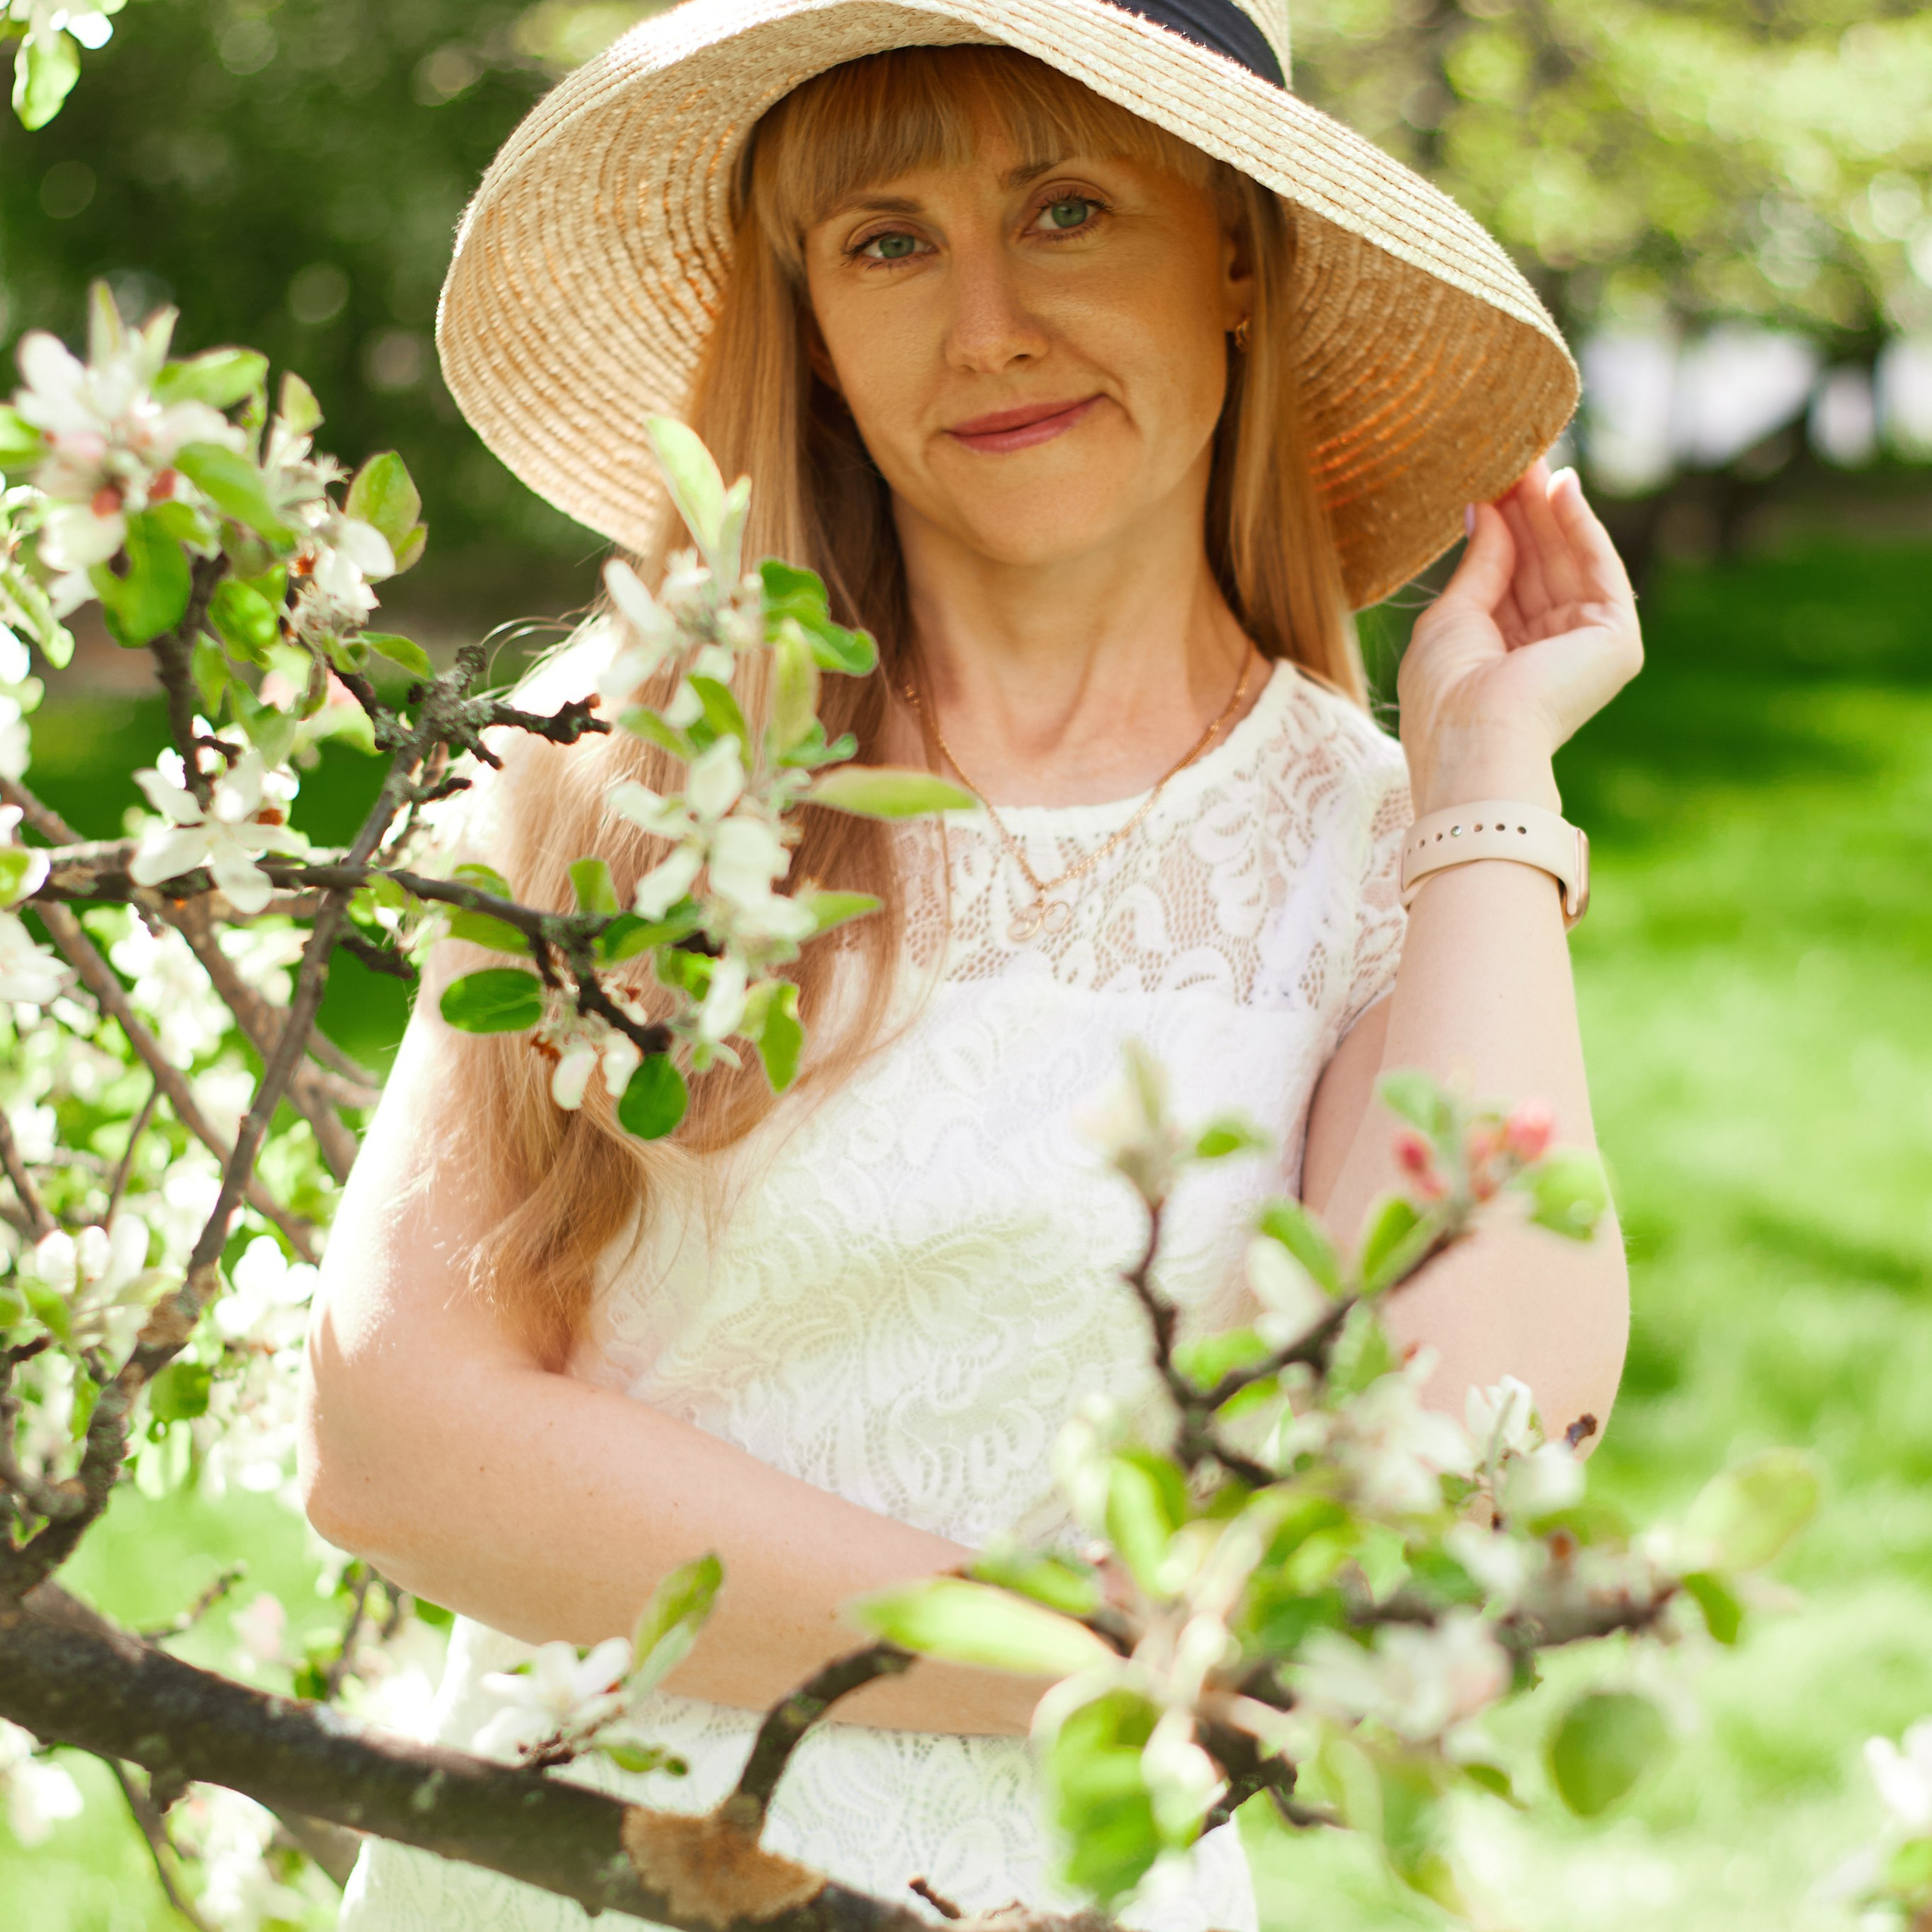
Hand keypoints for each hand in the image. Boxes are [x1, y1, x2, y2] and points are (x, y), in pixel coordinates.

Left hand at [1398, 459, 1642, 818]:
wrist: (1473, 737)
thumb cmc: (1446, 693)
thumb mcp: (1452, 616)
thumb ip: (1479, 563)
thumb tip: (1485, 508)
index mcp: (1506, 656)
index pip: (1510, 578)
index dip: (1503, 526)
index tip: (1492, 477)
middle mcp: (1549, 652)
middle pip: (1542, 563)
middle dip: (1529, 508)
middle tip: (1514, 452)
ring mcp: (1585, 648)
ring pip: (1570, 561)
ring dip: (1553, 508)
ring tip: (1532, 456)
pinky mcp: (1616, 643)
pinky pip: (1599, 572)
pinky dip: (1582, 528)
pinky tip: (1562, 488)